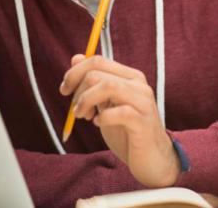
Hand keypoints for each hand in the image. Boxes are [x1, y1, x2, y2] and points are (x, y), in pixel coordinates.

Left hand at [60, 54, 180, 187]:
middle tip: (76, 110)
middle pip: (98, 72)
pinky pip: (121, 112)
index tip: (64, 89)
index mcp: (129, 75)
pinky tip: (99, 124)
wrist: (153, 159)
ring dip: (87, 100)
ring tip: (82, 116)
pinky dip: (104, 117)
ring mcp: (143, 102)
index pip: (97, 60)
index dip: (75, 72)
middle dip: (78, 89)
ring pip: (108, 86)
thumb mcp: (105, 103)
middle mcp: (138, 84)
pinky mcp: (144, 122)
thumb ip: (93, 81)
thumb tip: (76, 58)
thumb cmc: (126, 131)